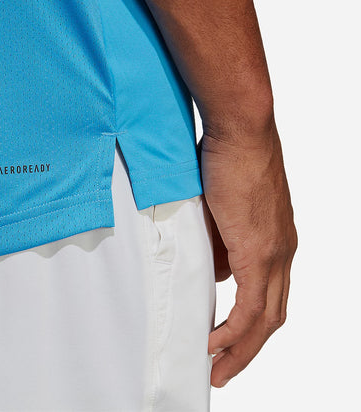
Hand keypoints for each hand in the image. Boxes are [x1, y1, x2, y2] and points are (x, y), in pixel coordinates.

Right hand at [201, 121, 297, 387]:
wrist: (240, 130)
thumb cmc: (229, 159)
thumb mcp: (222, 209)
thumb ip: (220, 243)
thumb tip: (216, 270)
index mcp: (276, 241)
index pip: (270, 295)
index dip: (250, 324)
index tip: (226, 339)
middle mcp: (283, 252)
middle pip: (274, 315)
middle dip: (249, 347)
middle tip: (224, 367)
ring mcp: (275, 253)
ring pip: (267, 318)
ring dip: (243, 349)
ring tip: (219, 368)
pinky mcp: (259, 251)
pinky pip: (252, 307)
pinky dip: (235, 332)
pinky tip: (217, 344)